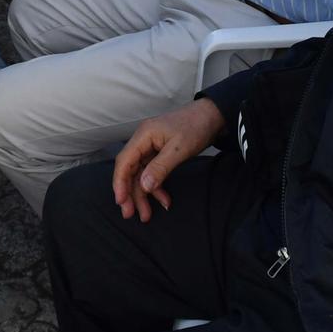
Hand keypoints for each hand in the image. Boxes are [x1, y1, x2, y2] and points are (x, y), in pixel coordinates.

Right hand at [110, 98, 224, 222]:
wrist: (213, 116)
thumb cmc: (196, 127)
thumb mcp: (179, 149)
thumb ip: (160, 167)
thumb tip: (144, 186)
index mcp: (144, 135)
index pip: (124, 161)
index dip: (120, 182)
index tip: (121, 201)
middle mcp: (143, 141)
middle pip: (130, 170)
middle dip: (130, 193)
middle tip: (131, 214)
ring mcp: (151, 147)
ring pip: (141, 174)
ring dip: (143, 195)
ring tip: (146, 215)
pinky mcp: (159, 153)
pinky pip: (152, 173)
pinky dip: (157, 187)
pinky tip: (164, 200)